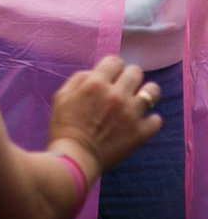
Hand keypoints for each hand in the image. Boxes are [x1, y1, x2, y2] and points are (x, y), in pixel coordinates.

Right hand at [50, 56, 161, 176]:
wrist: (75, 157)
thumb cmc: (64, 126)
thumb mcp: (61, 96)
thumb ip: (79, 79)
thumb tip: (95, 73)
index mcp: (95, 84)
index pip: (115, 61)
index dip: (113, 67)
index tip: (111, 75)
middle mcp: (116, 95)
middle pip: (136, 72)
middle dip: (129, 76)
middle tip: (124, 87)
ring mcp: (132, 114)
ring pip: (152, 91)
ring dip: (146, 93)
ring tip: (139, 100)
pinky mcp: (141, 132)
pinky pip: (157, 119)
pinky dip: (150, 119)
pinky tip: (141, 122)